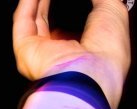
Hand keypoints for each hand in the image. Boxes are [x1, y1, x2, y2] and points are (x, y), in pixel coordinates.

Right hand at [13, 0, 130, 108]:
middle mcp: (62, 57)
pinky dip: (27, 3)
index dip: (71, 11)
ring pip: (35, 20)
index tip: (78, 1)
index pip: (74, 32)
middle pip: (50, 24)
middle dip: (50, 3)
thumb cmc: (108, 52)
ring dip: (38, 1)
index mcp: (86, 56)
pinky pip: (23, 21)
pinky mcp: (26, 51)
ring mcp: (43, 55)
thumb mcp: (113, 14)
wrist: (92, 73)